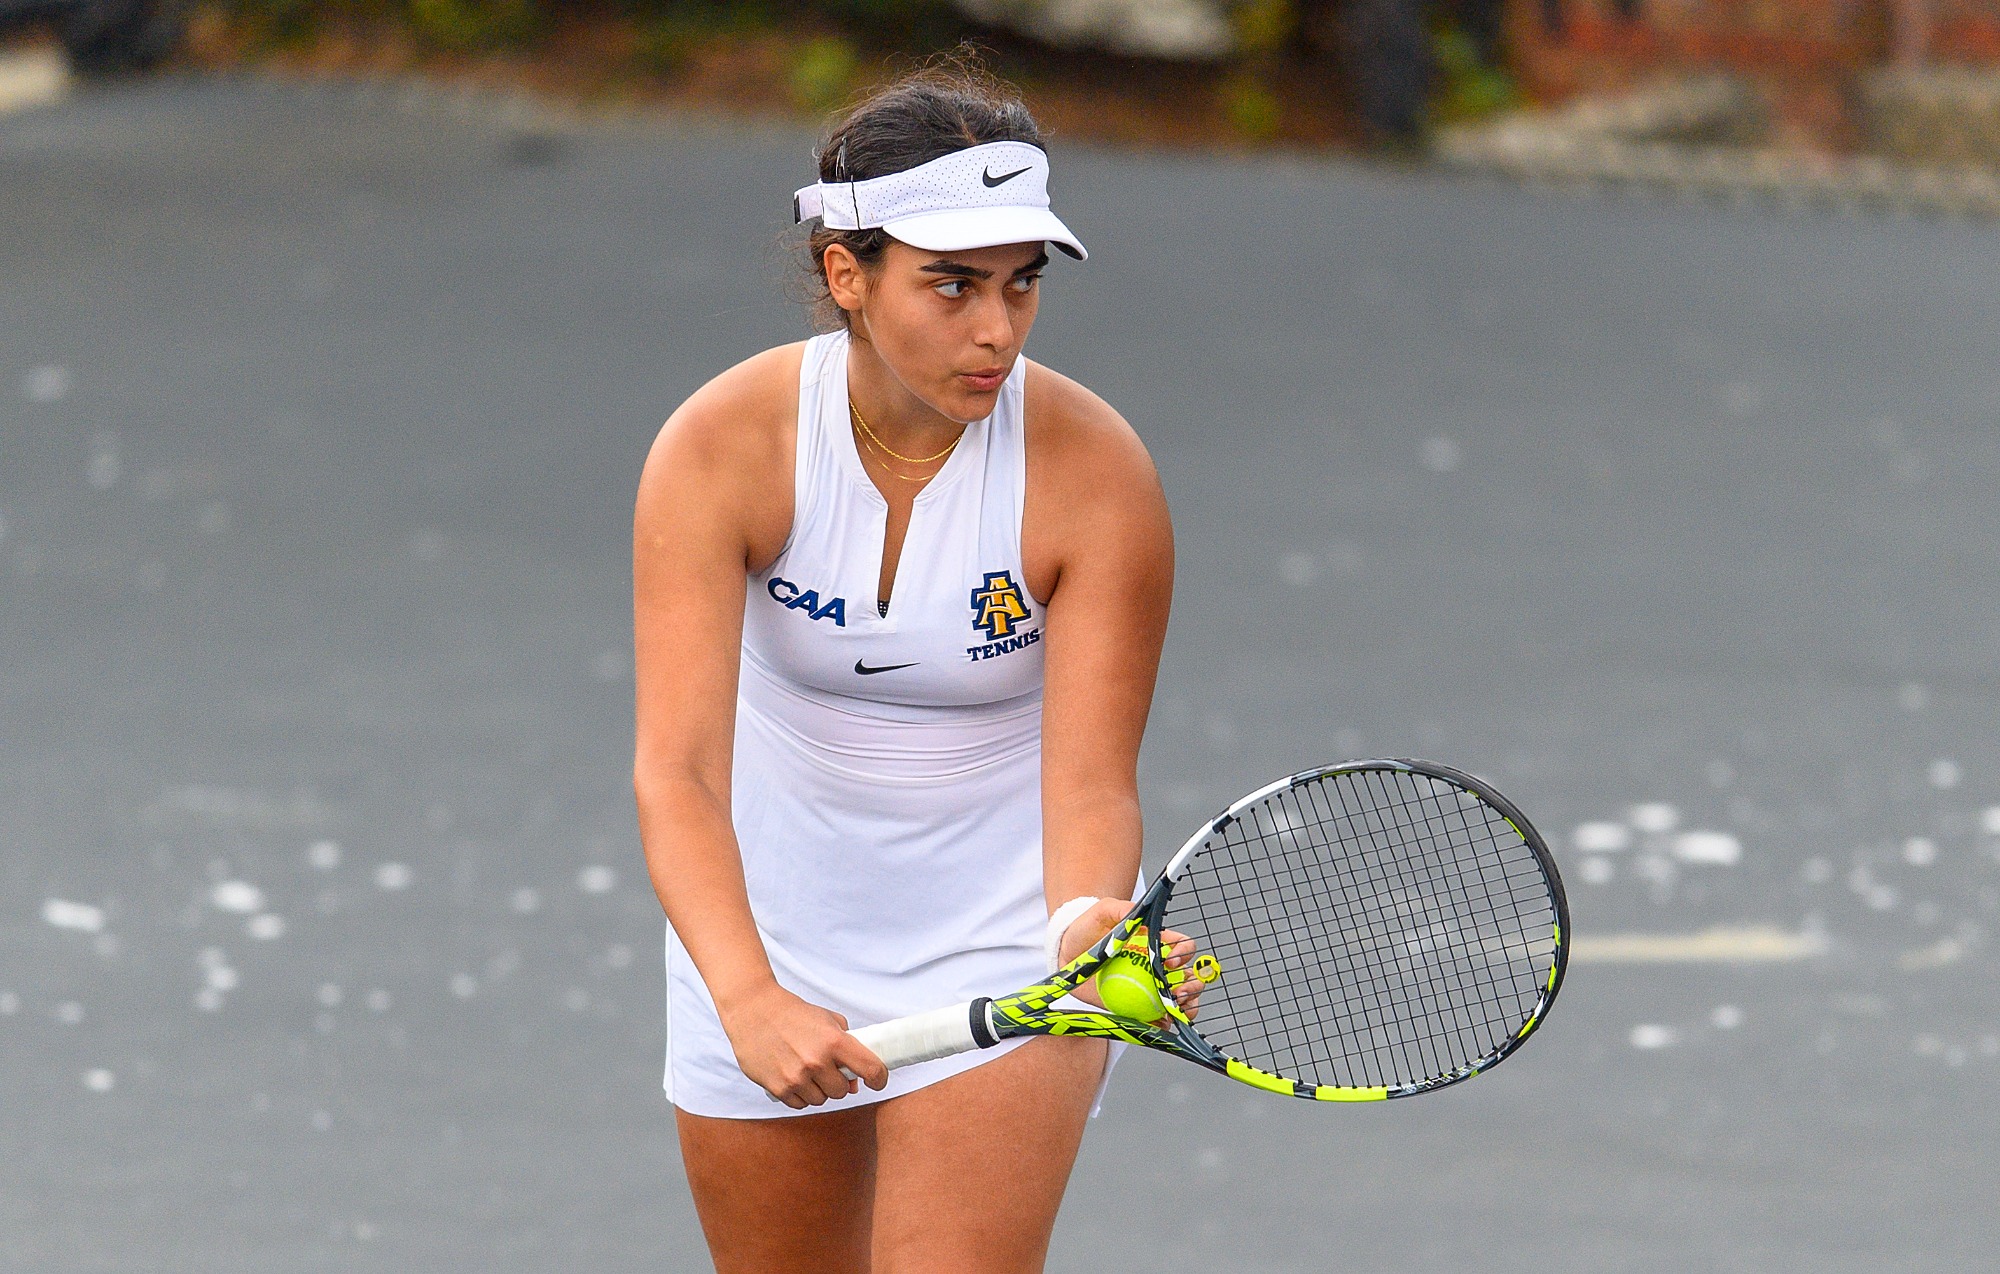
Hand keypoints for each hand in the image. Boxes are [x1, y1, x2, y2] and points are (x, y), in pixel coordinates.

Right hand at [717, 982, 890, 1109]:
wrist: (753, 1010)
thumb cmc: (793, 1013)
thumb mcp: (828, 1018)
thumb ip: (847, 1045)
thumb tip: (855, 1080)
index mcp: (834, 1041)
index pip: (870, 1069)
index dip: (879, 1078)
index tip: (878, 1082)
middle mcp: (816, 1062)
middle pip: (842, 1091)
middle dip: (838, 1082)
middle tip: (828, 1069)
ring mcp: (796, 1077)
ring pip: (821, 1099)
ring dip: (818, 1088)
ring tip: (806, 1069)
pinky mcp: (778, 1088)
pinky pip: (799, 1104)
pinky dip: (799, 1094)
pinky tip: (792, 1075)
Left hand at [1058, 900, 1209, 1022]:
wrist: (1066, 954)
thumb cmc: (1086, 930)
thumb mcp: (1103, 912)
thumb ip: (1121, 909)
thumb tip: (1141, 913)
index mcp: (1156, 943)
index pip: (1183, 947)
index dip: (1184, 953)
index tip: (1170, 960)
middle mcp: (1158, 967)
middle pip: (1189, 977)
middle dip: (1192, 986)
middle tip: (1177, 992)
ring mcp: (1150, 988)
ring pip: (1180, 1000)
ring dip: (1186, 1006)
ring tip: (1175, 1009)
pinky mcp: (1138, 1008)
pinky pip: (1157, 1019)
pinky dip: (1164, 1024)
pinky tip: (1160, 1023)